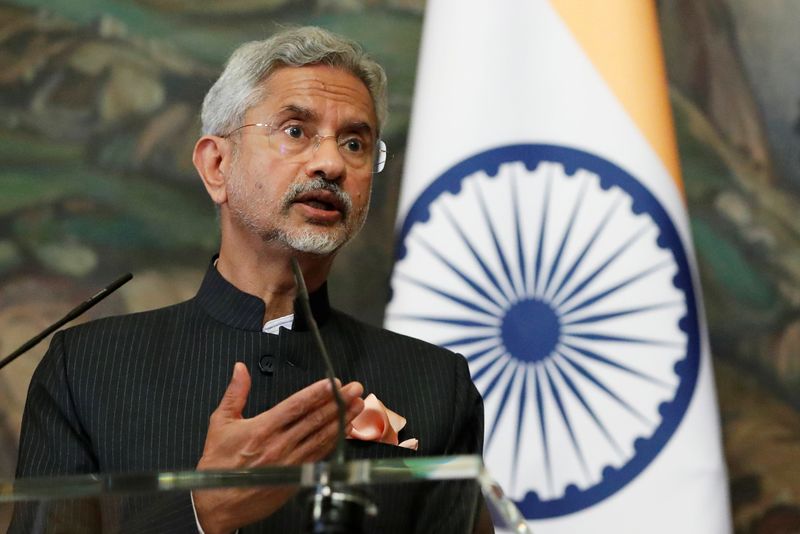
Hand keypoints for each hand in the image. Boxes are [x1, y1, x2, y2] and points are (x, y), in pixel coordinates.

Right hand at [193, 362, 363, 533]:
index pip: (296, 406)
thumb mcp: (220, 423)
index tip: (334, 382)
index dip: (318, 393)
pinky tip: (345, 431)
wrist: (217, 504)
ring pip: (322, 436)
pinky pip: (320, 455)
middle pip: (315, 419)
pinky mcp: (296, 476)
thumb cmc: (218, 465)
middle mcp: (279, 445)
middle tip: (354, 389)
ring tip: (357, 405)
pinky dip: (335, 442)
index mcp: (262, 429)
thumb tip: (241, 369)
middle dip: (338, 401)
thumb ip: (235, 393)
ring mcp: (290, 462)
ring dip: (342, 419)